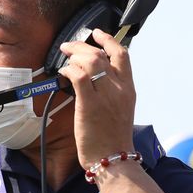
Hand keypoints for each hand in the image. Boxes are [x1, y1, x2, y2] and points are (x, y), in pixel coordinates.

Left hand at [57, 28, 135, 167]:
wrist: (113, 158)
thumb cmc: (113, 138)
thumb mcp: (121, 109)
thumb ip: (113, 92)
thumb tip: (95, 79)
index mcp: (128, 89)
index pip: (122, 54)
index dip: (108, 40)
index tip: (97, 33)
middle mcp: (119, 88)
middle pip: (101, 54)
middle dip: (82, 45)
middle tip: (68, 47)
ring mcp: (105, 96)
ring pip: (90, 61)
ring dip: (74, 55)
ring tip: (65, 58)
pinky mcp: (89, 104)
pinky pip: (78, 77)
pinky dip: (69, 70)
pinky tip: (63, 73)